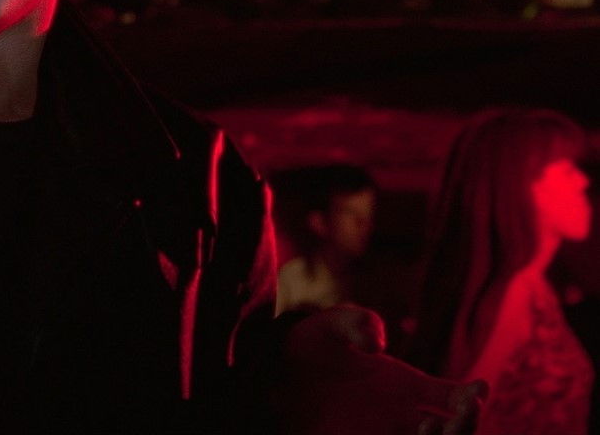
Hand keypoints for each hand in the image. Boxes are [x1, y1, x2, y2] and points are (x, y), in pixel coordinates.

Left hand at [279, 305, 485, 434]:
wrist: (268, 373)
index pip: (456, 399)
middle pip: (454, 432)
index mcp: (406, 388)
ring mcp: (381, 432)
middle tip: (462, 411)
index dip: (473, 398)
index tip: (477, 389)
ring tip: (432, 425)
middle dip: (466, 426)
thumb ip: (356, 321)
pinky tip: (414, 432)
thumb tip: (376, 345)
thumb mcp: (330, 325)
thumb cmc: (303, 349)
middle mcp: (401, 416)